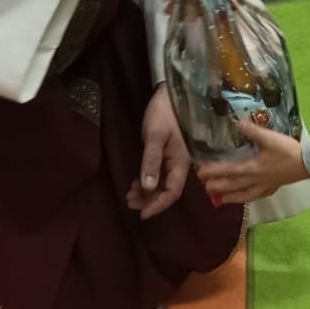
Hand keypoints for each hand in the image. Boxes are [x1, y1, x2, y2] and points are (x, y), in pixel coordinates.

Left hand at [126, 85, 190, 220]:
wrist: (171, 93)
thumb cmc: (163, 114)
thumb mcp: (154, 137)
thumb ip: (151, 162)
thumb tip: (148, 188)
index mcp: (181, 163)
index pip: (172, 192)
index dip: (158, 205)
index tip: (142, 215)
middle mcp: (180, 164)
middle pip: (167, 190)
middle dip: (149, 200)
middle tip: (129, 202)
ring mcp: (175, 159)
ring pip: (163, 183)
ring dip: (147, 192)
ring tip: (129, 194)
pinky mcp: (169, 153)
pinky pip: (160, 174)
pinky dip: (148, 182)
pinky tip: (137, 182)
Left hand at [196, 119, 308, 205]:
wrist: (307, 164)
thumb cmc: (288, 151)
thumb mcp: (269, 138)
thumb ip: (253, 131)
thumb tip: (238, 122)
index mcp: (252, 168)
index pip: (228, 171)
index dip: (213, 172)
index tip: (200, 173)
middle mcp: (255, 180)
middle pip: (232, 186)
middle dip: (217, 186)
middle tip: (204, 187)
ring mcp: (264, 186)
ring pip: (243, 195)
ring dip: (230, 197)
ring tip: (219, 200)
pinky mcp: (273, 188)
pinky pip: (256, 196)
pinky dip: (247, 198)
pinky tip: (246, 197)